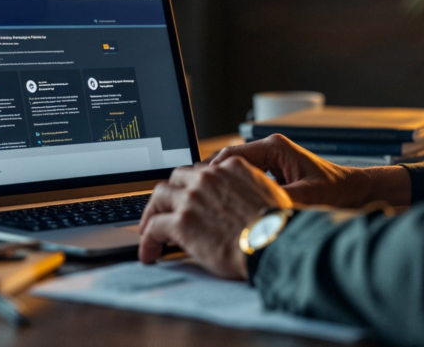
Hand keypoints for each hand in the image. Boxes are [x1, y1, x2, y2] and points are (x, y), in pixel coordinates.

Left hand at [137, 156, 291, 278]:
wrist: (274, 244)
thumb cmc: (276, 227)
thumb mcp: (268, 193)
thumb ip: (246, 189)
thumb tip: (233, 204)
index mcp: (231, 168)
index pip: (201, 171)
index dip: (192, 186)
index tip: (189, 198)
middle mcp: (208, 178)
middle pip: (176, 179)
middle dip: (170, 195)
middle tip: (165, 211)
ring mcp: (192, 198)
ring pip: (159, 198)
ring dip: (152, 213)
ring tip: (149, 231)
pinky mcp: (181, 222)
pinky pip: (154, 227)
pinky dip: (147, 241)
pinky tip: (149, 254)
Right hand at [211, 134, 410, 207]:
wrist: (356, 192)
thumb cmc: (336, 192)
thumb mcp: (304, 199)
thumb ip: (274, 201)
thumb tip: (248, 211)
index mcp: (274, 148)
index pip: (230, 156)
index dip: (211, 174)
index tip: (196, 190)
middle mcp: (269, 149)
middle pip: (227, 160)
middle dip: (210, 179)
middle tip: (193, 198)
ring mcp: (269, 157)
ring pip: (233, 168)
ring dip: (220, 184)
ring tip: (205, 203)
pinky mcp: (272, 168)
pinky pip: (243, 175)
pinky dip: (232, 188)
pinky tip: (224, 205)